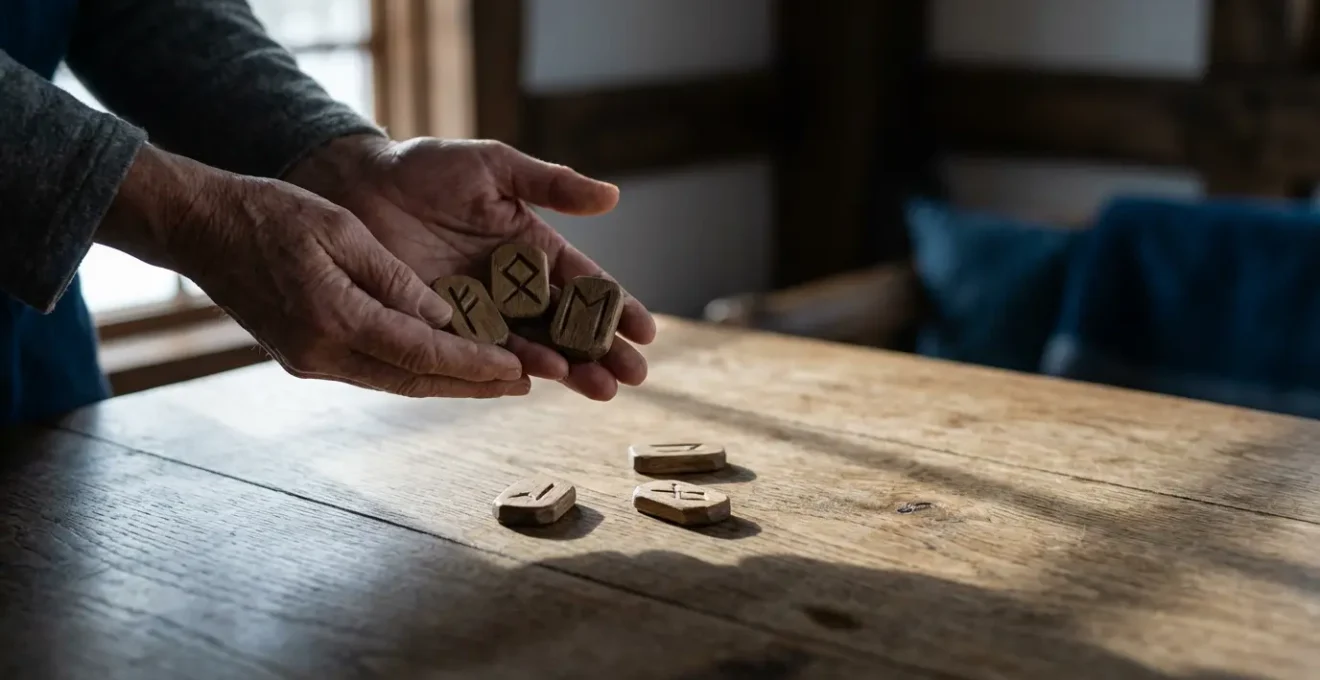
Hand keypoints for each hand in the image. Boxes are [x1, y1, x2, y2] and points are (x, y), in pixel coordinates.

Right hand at [96, 144, 530, 397]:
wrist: (202, 229)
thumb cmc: (273, 214)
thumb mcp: (344, 232)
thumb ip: (396, 280)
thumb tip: (445, 320)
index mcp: (333, 318)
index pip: (421, 352)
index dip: (474, 364)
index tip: (518, 369)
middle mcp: (322, 353)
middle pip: (413, 379)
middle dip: (471, 384)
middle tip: (523, 384)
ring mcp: (310, 361)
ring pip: (394, 381)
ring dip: (446, 383)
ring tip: (496, 380)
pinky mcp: (304, 358)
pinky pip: (372, 371)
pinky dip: (412, 370)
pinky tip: (445, 366)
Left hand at [286, 135, 657, 400]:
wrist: (357, 187)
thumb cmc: (425, 169)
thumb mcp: (494, 168)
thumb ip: (551, 185)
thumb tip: (611, 195)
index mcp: (533, 248)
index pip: (585, 285)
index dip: (617, 308)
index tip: (646, 332)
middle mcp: (512, 286)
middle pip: (567, 326)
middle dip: (602, 351)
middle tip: (633, 376)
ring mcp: (479, 311)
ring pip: (533, 347)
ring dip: (567, 369)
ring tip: (596, 387)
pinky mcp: (443, 329)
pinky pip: (480, 353)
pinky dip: (509, 368)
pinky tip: (537, 381)